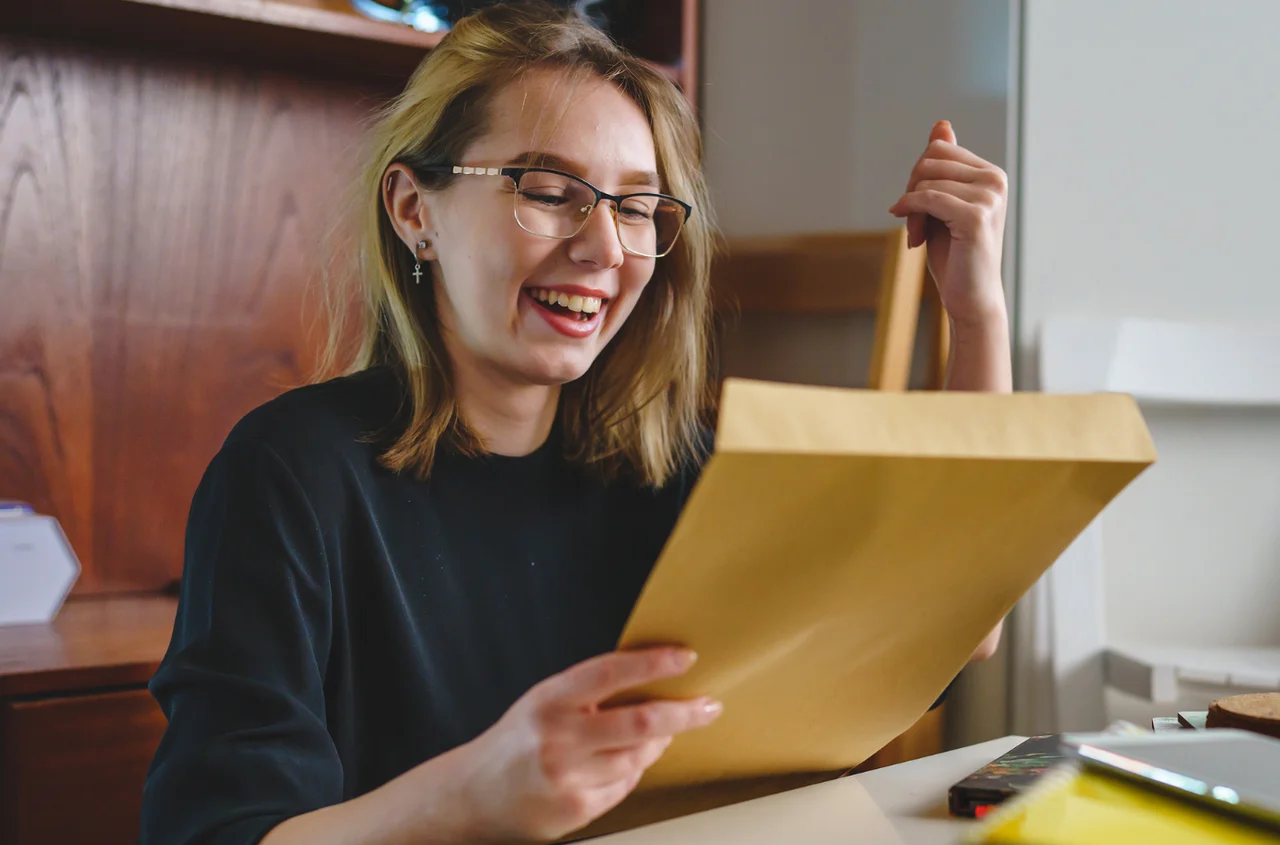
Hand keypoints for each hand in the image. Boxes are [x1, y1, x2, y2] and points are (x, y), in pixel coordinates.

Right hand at [455, 647, 721, 841]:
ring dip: (657, 743)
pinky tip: (620, 764)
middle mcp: (559, 736)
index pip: (610, 672)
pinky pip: (624, 785)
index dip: (652, 663)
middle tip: (708, 705)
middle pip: (640, 722)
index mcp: (551, 698)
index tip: (685, 657)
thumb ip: (589, 692)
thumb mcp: (545, 701)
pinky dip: (631, 773)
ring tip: (660, 733)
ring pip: (639, 756)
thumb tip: (651, 683)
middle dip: (684, 712)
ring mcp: (567, 776)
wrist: (473, 794)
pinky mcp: (576, 808)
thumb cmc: (517, 741)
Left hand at [889, 120, 1008, 326]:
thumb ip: (943, 167)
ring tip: (916, 235)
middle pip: (930, 160)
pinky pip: (928, 199)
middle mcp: (995, 180)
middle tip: (910, 222)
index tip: (914, 207)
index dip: (917, 177)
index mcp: (990, 174)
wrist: (971, 297)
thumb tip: (942, 125)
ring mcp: (989, 197)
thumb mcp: (943, 204)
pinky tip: (910, 234)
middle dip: (911, 189)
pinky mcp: (976, 217)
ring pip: (926, 181)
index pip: (938, 150)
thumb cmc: (955, 254)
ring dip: (910, 209)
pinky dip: (910, 212)